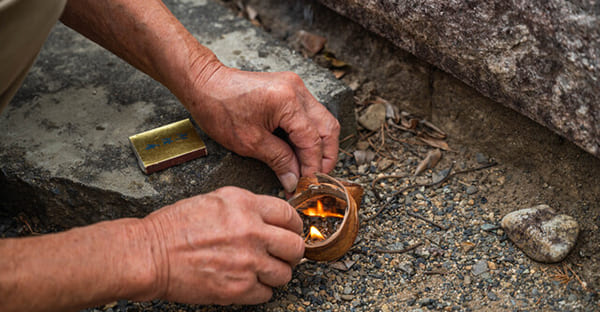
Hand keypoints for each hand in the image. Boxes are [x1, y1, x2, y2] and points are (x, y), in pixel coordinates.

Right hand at [141, 187, 304, 304]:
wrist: (150, 254)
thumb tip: (270, 219)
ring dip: (275, 274)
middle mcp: (251, 231)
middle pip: (295, 246)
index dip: (293, 226)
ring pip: (285, 273)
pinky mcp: (239, 287)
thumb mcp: (215, 200)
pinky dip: (259, 291)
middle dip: (291, 252)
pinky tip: (245, 282)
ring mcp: (248, 260)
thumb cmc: (174, 227)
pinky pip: (266, 293)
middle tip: (282, 255)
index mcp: (245, 204)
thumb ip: (246, 207)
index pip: (289, 215)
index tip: (291, 232)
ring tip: (260, 270)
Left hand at [185, 65, 339, 191]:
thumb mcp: (250, 142)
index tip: (307, 185)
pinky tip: (299, 150)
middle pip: (328, 128)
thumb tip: (294, 180)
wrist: (204, 84)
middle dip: (325, 156)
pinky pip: (310, 114)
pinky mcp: (290, 89)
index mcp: (288, 102)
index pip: (313, 141)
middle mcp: (297, 91)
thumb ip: (279, 161)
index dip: (313, 167)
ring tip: (307, 167)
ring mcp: (296, 87)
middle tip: (315, 177)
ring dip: (319, 145)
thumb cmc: (220, 109)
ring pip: (323, 120)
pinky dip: (309, 134)